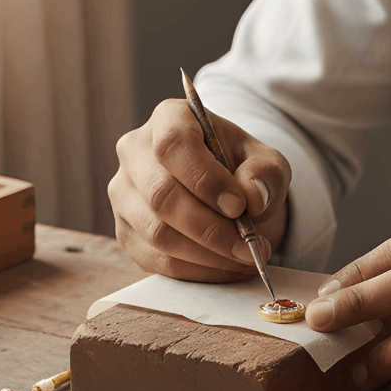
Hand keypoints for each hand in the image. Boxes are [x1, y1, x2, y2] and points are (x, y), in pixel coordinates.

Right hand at [109, 98, 289, 279]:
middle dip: (210, 228)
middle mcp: (135, 153)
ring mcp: (124, 195)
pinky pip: (156, 260)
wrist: (222, 192)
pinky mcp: (126, 233)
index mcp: (168, 120)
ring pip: (157, 233)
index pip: (173, 145)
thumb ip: (265, 174)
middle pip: (161, 195)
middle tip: (249, 247)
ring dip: (206, 254)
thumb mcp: (265, 162)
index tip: (238, 206)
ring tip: (244, 258)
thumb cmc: (240, 169)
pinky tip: (226, 267)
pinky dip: (196, 271)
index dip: (205, 179)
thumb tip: (252, 197)